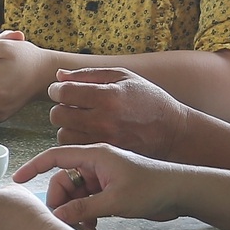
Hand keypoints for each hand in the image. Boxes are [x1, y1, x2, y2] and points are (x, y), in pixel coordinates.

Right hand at [13, 144, 188, 225]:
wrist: (182, 193)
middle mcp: (96, 163)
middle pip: (63, 179)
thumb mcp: (115, 201)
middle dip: (60, 200)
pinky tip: (93, 226)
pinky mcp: (110, 189)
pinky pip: (87, 200)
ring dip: (74, 210)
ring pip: (75, 193)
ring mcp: (103, 177)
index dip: (34, 167)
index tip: (17, 180)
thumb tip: (57, 217)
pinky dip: (85, 213)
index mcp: (95, 155)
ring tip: (84, 226)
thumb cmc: (152, 189)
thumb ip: (84, 209)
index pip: (55, 156)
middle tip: (65, 220)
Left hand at [49, 68, 189, 159]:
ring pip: (63, 134)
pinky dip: (77, 140)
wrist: (173, 132)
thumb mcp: (123, 76)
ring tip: (82, 120)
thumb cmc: (148, 100)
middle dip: (60, 107)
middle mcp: (104, 120)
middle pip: (58, 115)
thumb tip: (59, 76)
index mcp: (108, 96)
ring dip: (67, 126)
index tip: (60, 90)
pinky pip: (76, 148)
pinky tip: (89, 132)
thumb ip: (88, 74)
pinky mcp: (106, 154)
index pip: (64, 92)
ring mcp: (104, 140)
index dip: (56, 89)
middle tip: (71, 105)